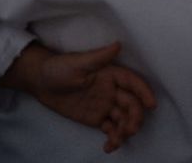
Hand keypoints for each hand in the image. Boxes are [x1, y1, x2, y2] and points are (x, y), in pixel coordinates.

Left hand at [0, 41, 156, 153]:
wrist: (41, 83)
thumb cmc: (59, 68)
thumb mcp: (78, 62)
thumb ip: (99, 57)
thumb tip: (118, 45)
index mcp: (111, 75)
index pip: (133, 83)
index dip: (144, 92)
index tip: (151, 105)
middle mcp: (113, 90)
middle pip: (131, 105)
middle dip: (134, 118)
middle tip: (130, 130)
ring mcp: (106, 105)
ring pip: (123, 119)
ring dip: (125, 131)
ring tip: (116, 141)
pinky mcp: (97, 118)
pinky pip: (111, 129)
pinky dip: (114, 138)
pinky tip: (109, 146)